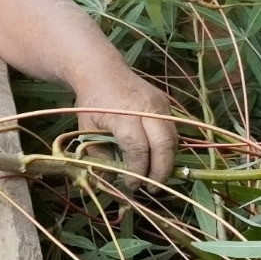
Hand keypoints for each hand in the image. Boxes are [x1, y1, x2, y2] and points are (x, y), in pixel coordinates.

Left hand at [73, 68, 177, 182]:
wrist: (102, 71)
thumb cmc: (92, 103)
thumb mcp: (87, 130)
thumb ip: (99, 157)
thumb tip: (110, 182)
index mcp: (124, 114)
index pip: (138, 148)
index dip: (138, 171)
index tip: (132, 185)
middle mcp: (147, 108)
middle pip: (163, 145)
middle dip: (160, 171)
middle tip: (151, 188)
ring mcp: (160, 104)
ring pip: (173, 139)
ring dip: (167, 162)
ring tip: (155, 178)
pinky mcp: (166, 104)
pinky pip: (173, 131)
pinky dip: (168, 149)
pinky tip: (157, 160)